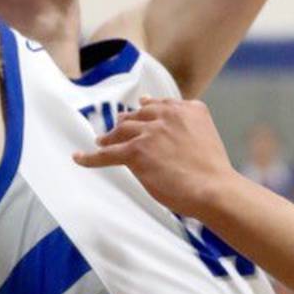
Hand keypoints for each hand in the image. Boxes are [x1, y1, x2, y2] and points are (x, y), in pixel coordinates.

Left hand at [74, 97, 234, 218]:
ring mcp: (150, 132)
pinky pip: (107, 154)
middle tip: (117, 128)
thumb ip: (188, 128)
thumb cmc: (213, 172)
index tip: (139, 109)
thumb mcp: (206, 137)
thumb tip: (170, 138)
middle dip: (127, 122)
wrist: (214, 188)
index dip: (146, 109)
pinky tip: (78, 158)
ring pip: (122, 131)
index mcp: (188, 109)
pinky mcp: (136, 152)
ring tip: (101, 141)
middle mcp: (167, 115)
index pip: (160, 105)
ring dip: (110, 136)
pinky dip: (90, 157)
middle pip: (138, 116)